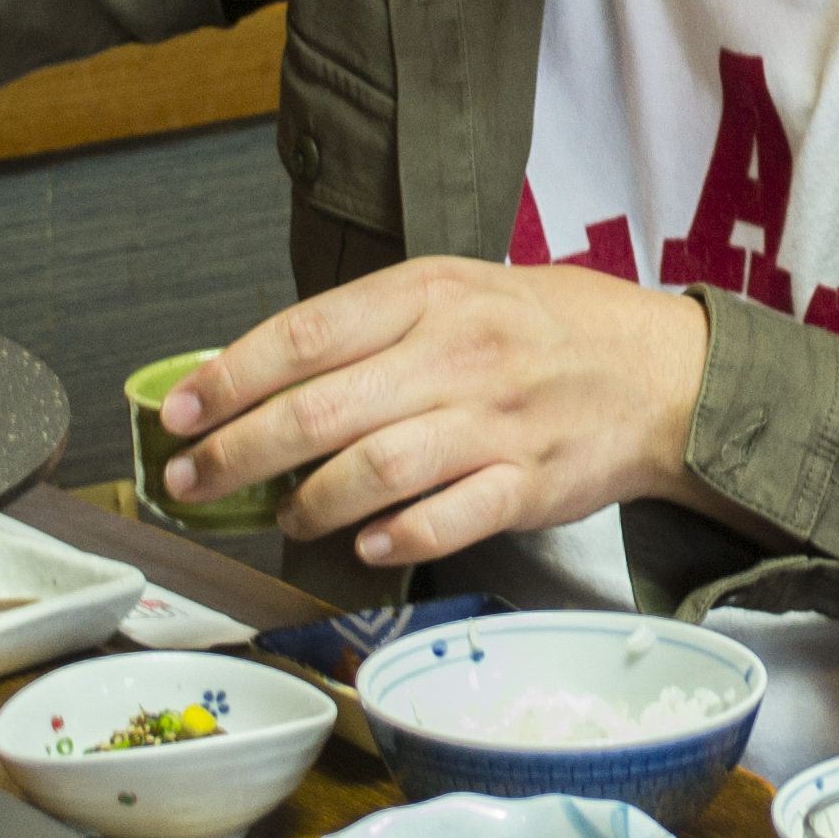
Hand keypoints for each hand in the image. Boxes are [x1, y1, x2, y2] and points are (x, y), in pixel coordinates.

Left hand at [157, 259, 714, 562]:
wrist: (660, 371)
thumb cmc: (545, 331)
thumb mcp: (457, 292)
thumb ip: (369, 329)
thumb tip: (256, 378)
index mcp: (430, 294)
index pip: (305, 334)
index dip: (228, 378)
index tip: (178, 414)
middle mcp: (459, 353)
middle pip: (323, 409)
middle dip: (239, 453)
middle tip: (193, 482)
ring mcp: (497, 420)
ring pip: (376, 469)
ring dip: (311, 503)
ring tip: (287, 516)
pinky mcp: (531, 482)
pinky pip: (449, 518)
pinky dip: (399, 538)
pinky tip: (369, 544)